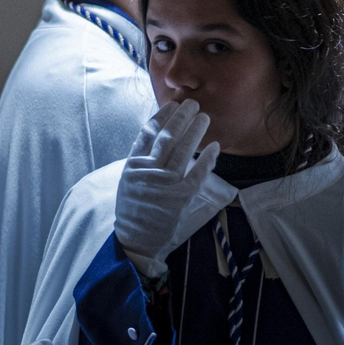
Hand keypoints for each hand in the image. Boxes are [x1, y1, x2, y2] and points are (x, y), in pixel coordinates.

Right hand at [114, 101, 219, 271]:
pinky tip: (215, 146)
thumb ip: (141, 161)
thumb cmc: (134, 210)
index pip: (148, 133)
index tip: (172, 104)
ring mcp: (165, 183)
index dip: (161, 116)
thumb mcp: (128, 181)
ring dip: (195, 131)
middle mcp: (148, 171)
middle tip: (193, 104)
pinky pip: (197, 173)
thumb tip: (157, 137)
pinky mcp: (180, 197)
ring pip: (182, 150)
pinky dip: (207, 158)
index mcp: (133, 165)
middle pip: (167, 137)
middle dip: (181, 117)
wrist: (136, 240)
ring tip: (204, 117)